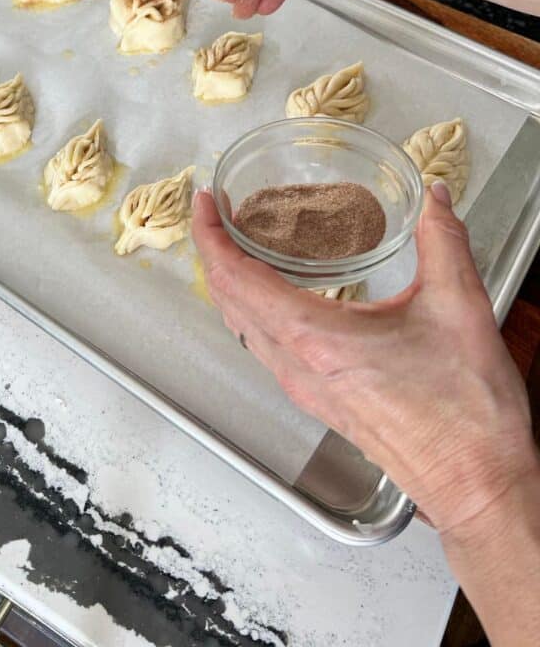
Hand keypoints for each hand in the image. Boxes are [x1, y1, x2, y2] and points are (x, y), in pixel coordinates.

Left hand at [192, 183, 538, 532]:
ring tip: (241, 243)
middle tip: (218, 211)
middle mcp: (297, 367)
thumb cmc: (466, 415)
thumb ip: (443, 240)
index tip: (204, 202)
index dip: (211, 235)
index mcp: (315, 339)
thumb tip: (435, 196)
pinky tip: (277, 294)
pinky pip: (266, 348)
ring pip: (243, 327)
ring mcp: (305, 388)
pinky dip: (255, 310)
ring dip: (232, 282)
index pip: (236, 278)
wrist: (476, 485)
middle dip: (215, 251)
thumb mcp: (459, 308)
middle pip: (229, 301)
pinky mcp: (320, 400)